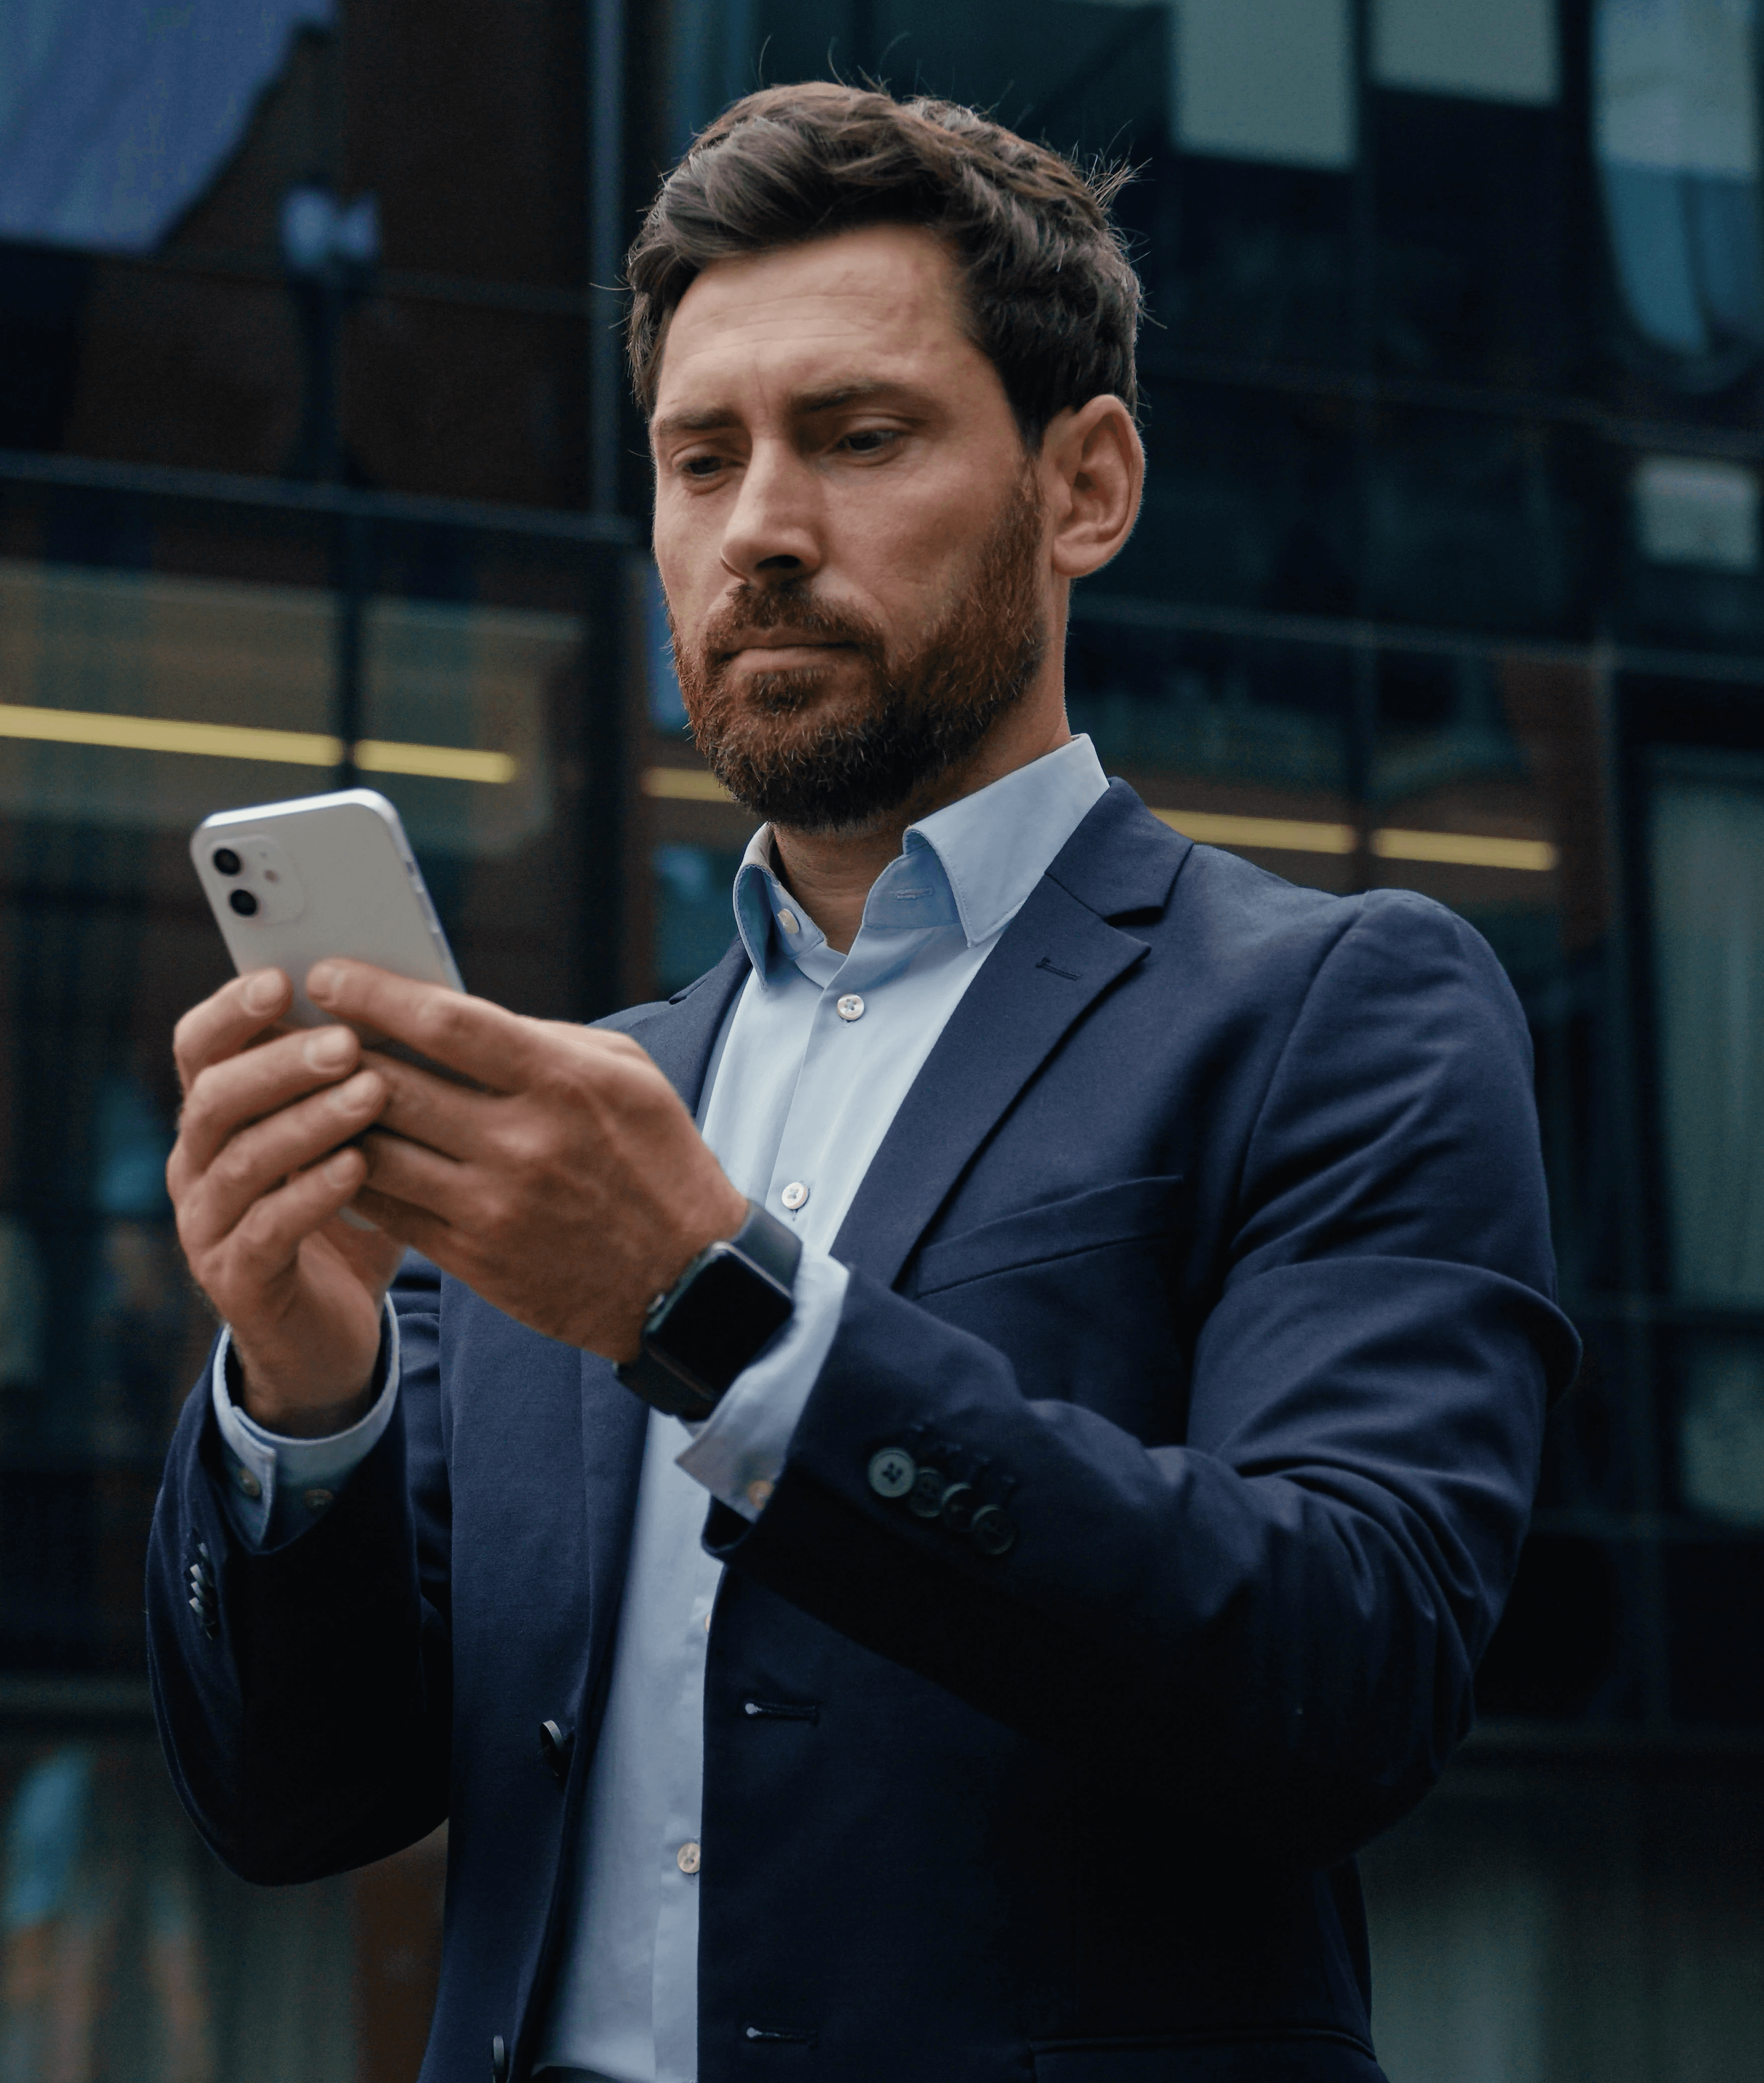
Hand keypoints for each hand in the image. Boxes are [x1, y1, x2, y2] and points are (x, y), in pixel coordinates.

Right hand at [168, 968, 402, 1433]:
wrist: (332, 1331)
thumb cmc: (351, 1211)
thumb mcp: (351, 1136)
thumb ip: (359, 1077)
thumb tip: (416, 997)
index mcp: (216, 1116)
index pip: (200, 1047)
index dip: (232, 1011)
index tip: (282, 977)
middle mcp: (196, 1164)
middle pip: (214, 1097)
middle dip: (281, 1063)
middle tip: (346, 1041)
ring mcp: (207, 1225)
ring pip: (242, 1161)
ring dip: (307, 1122)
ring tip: (372, 1093)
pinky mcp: (237, 1281)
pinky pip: (266, 1230)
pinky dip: (311, 1194)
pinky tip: (358, 1167)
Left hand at [306, 960, 748, 1361]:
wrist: (687, 1280)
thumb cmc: (658, 1161)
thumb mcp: (628, 1076)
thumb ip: (544, 1039)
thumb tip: (455, 1016)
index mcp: (564, 1082)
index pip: (446, 1023)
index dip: (374, 993)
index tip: (325, 975)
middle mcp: (523, 1143)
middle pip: (391, 1084)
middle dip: (327, 1050)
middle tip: (290, 1028)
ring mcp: (493, 1206)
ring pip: (373, 1151)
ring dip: (325, 1117)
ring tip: (298, 1091)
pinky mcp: (474, 1258)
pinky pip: (385, 1210)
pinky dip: (348, 1179)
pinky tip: (331, 1154)